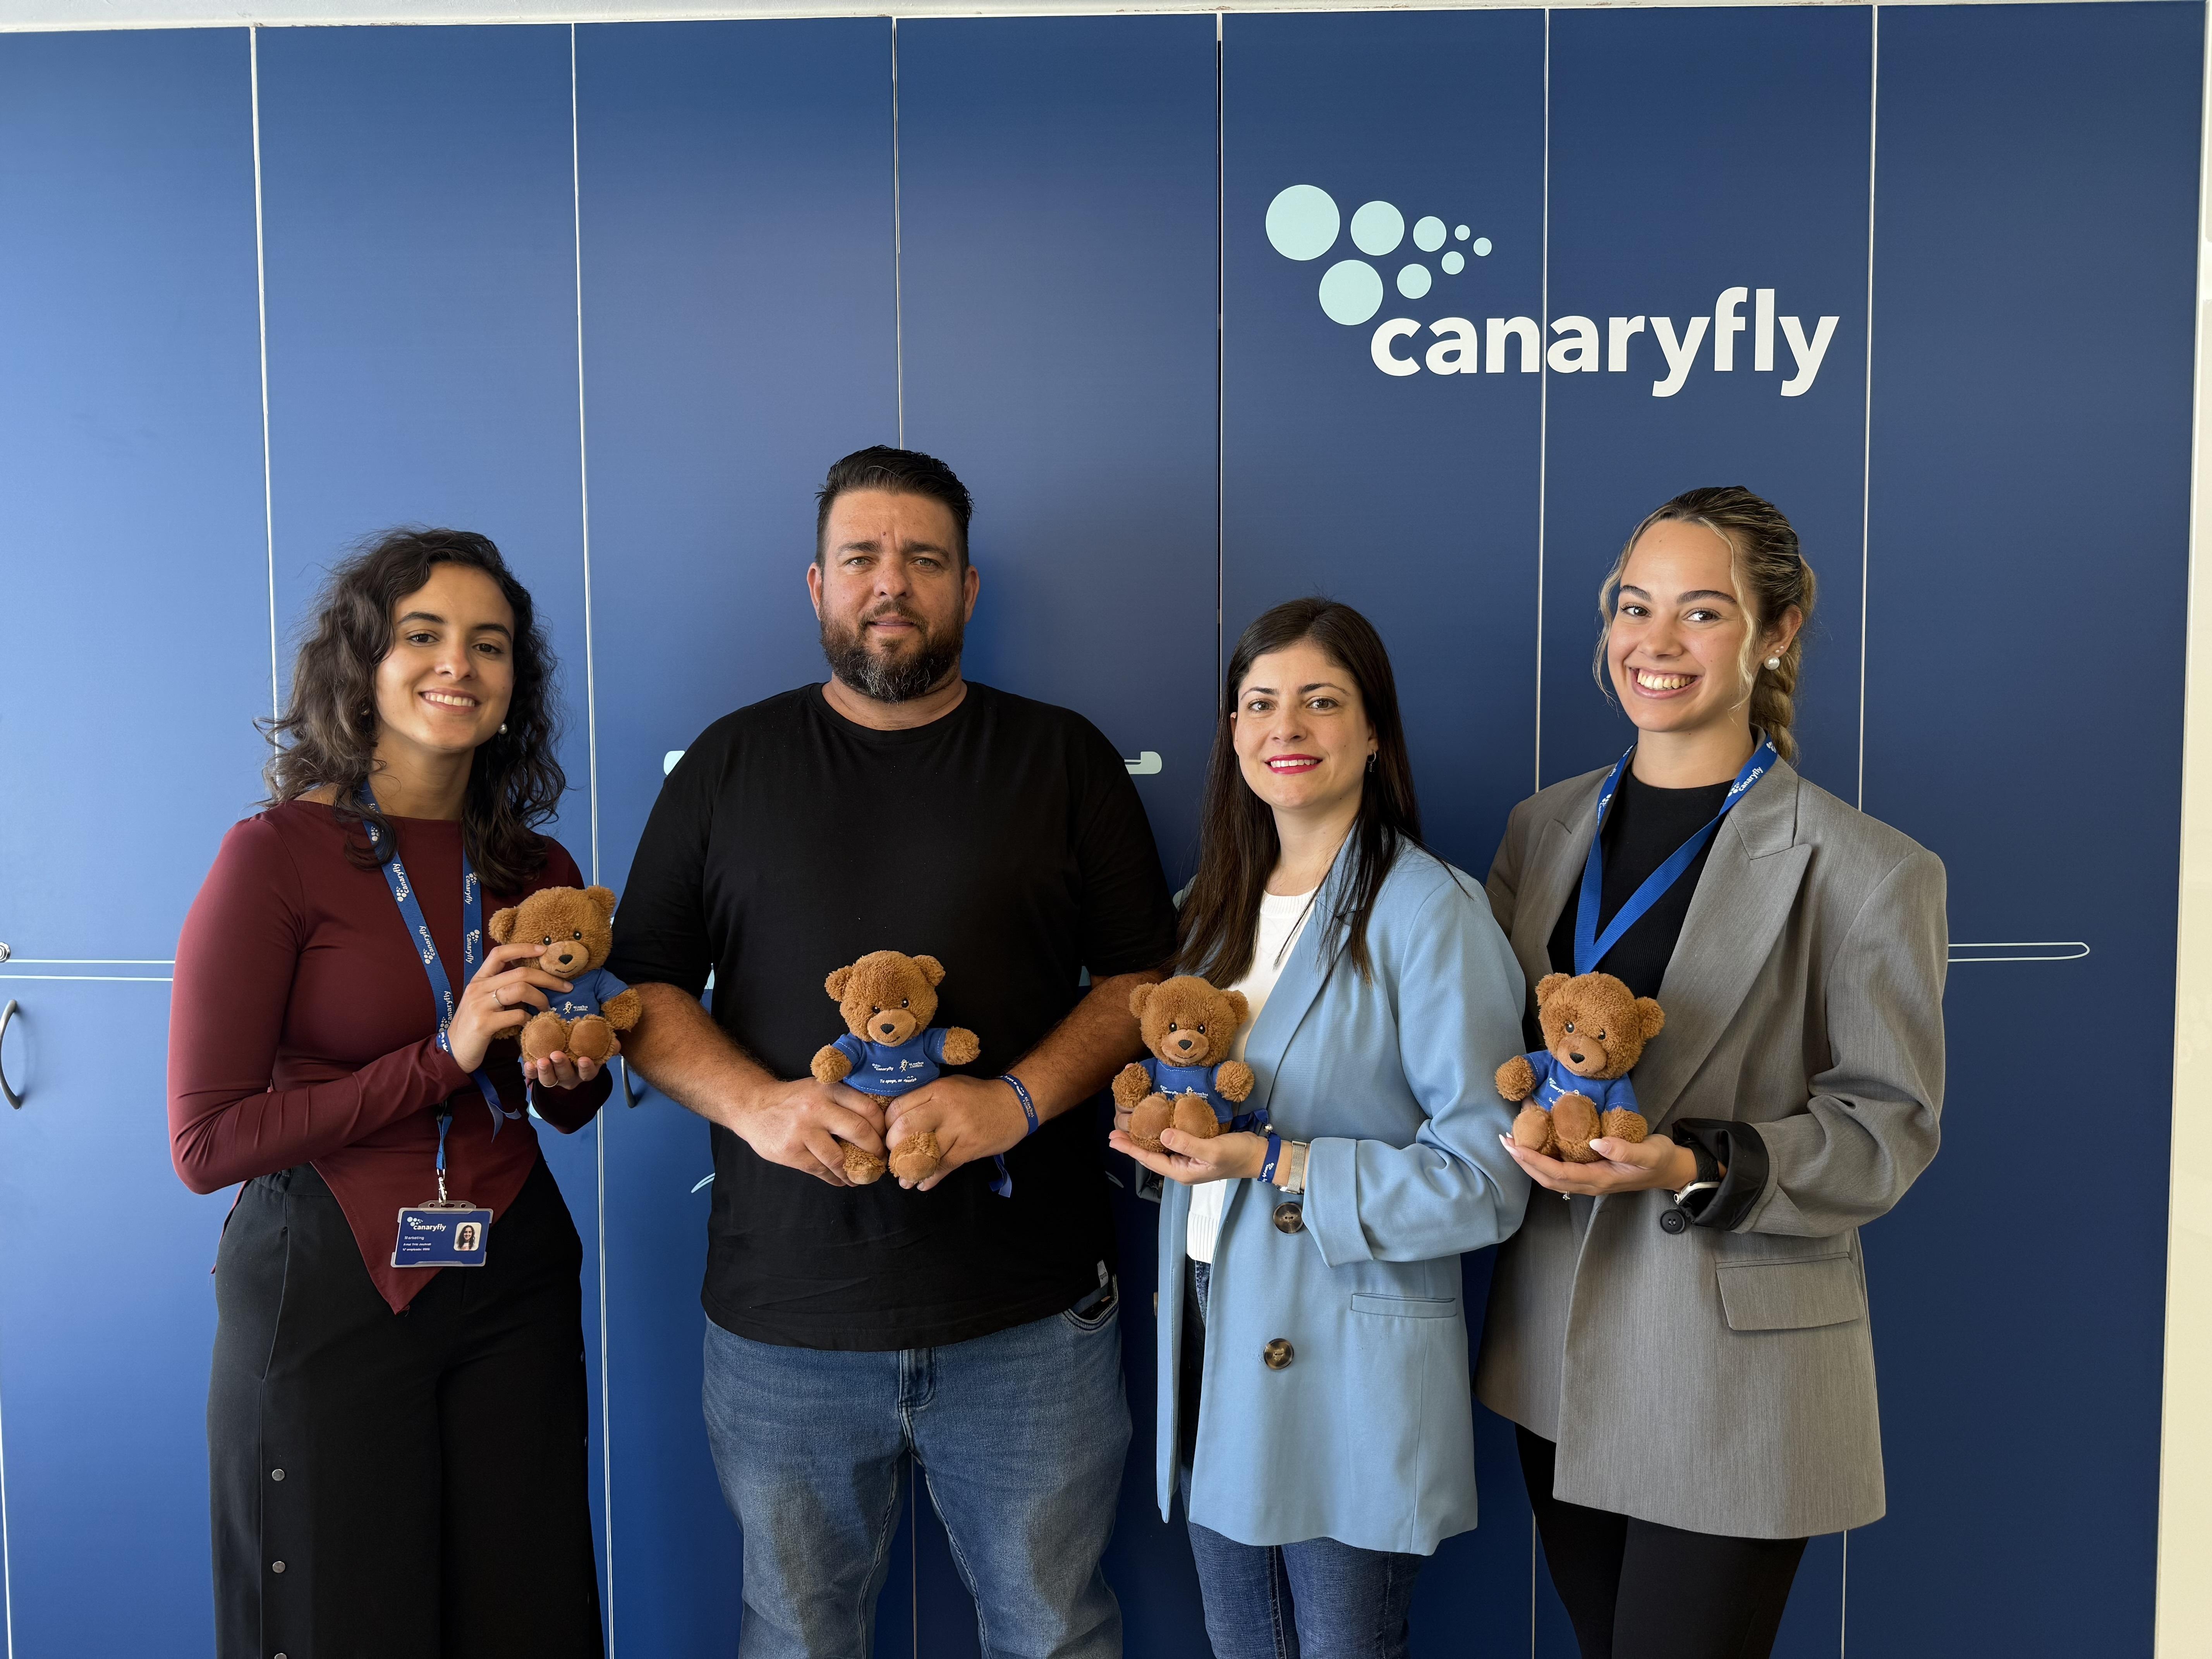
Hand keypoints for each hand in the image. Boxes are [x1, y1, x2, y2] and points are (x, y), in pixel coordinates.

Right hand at [448, 942, 574, 1072]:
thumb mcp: (484, 1001)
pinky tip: (531, 1023)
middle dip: (548, 978)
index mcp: (478, 980)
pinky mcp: (484, 1024)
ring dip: (541, 998)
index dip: (522, 948)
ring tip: (547, 1007)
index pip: (499, 953)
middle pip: (520, 972)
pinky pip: (517, 1014)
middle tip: (565, 987)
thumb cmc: (474, 1025)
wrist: (453, 1051)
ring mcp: (480, 1005)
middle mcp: (477, 988)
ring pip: (521, 989)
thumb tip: (534, 980)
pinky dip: (530, 1018)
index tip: (544, 949)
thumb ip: (501, 988)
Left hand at [521, 1040, 614, 1092]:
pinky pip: (533, 1076)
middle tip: (557, 1054)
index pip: (588, 1074)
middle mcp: (569, 1078)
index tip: (584, 1059)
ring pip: (549, 1080)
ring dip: (545, 1071)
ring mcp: (554, 1077)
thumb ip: (608, 1044)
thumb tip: (616, 1043)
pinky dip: (530, 1072)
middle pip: (566, 1076)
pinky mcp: (539, 1073)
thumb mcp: (597, 1045)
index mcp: (585, 1072)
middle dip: (561, 1066)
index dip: (586, 1068)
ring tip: (542, 1060)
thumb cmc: (583, 1046)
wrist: (565, 1046)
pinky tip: (528, 1063)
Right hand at [722, 1076, 886, 1186]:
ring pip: (839, 1157)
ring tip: (861, 1174)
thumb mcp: (819, 1089)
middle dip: (874, 1149)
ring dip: (854, 1170)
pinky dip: (835, 1178)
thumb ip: (843, 1100)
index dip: (881, 1127)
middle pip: (859, 1131)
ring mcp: (802, 1131)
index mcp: (829, 1089)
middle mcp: (817, 1107)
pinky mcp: (791, 1152)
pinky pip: (821, 1170)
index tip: (885, 1137)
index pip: (868, 1108)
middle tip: (879, 1158)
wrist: (753, 1108)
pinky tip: (841, 1179)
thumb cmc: (794, 1101)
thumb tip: (878, 1125)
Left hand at [884, 1075, 1029, 1191]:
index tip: (887, 1136)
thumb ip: (926, 1100)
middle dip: (893, 1147)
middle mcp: (945, 1107)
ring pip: (923, 1151)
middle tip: (893, 1157)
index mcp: (937, 1090)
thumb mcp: (949, 1087)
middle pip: (906, 1128)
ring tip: (903, 1179)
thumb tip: (898, 1122)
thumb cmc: (977, 1096)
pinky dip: (930, 1179)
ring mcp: (958, 1128)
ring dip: (909, 1170)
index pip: (899, 1107)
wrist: (1014, 1104)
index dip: (888, 1125)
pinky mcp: (969, 1147)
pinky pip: (943, 1167)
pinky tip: (922, 1185)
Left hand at [1108, 1126, 1267, 1186]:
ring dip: (1143, 1139)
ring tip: (1127, 1129)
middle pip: (1151, 1156)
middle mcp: (1182, 1168)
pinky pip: (1172, 1143)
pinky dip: (1159, 1134)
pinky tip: (1154, 1125)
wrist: (1259, 1155)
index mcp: (1182, 1172)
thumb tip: (1162, 1135)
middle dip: (1132, 1145)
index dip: (1131, 1150)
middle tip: (1113, 1133)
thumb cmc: (1237, 1154)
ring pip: (1160, 1149)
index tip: (1114, 1140)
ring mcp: (1189, 1159)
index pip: (1150, 1160)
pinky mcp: (1196, 1149)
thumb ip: (1187, 1143)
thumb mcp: (1212, 1150)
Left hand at [1500, 1132, 1696, 1196]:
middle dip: (1523, 1161)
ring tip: (1514, 1141)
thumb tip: (1595, 1143)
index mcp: (1599, 1180)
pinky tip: (1537, 1143)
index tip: (1514, 1145)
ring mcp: (1589, 1180)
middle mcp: (1589, 1183)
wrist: (1672, 1170)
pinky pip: (1560, 1169)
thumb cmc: (1660, 1161)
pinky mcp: (1591, 1172)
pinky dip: (1543, 1158)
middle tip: (1505, 1140)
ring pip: (1551, 1175)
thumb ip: (1624, 1150)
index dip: (1532, 1161)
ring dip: (1530, 1161)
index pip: (1556, 1174)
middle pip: (1546, 1178)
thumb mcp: (1649, 1153)